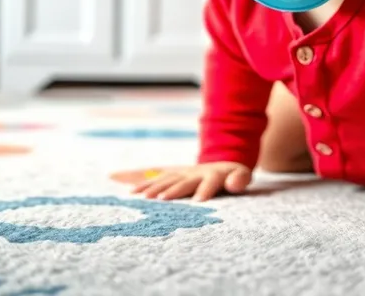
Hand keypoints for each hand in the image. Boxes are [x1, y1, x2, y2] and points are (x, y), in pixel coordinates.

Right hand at [132, 162, 251, 201]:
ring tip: (142, 196)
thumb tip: (234, 183)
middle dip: (173, 189)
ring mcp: (180, 172)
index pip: (210, 181)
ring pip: (166, 178)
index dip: (205, 189)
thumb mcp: (241, 176)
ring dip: (153, 186)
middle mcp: (194, 172)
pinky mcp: (170, 175)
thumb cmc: (232, 176)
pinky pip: (154, 177)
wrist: (219, 163)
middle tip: (161, 199)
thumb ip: (240, 179)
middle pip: (183, 180)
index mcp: (213, 174)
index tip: (199, 201)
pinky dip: (139, 180)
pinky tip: (123, 184)